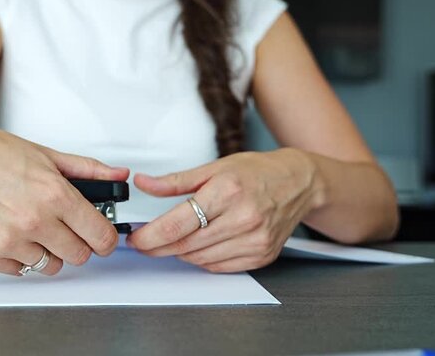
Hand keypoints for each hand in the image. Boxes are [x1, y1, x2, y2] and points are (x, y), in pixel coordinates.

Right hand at [0, 112, 129, 274]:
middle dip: (77, 244)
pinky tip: (10, 233)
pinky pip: (19, 271)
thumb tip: (119, 176)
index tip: (100, 237)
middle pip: (79, 256)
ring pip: (50, 266)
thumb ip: (87, 169)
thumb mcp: (43, 154)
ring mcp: (8, 241)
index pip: (100, 236)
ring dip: (48, 252)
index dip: (104, 238)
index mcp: (53, 194)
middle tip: (64, 228)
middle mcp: (33, 221)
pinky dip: (19, 257)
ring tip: (32, 228)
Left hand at [126, 149, 322, 272]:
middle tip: (144, 242)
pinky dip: (202, 258)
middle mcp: (244, 218)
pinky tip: (201, 244)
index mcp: (228, 192)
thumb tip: (144, 184)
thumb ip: (175, 181)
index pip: (178, 224)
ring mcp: (255, 240)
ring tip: (174, 238)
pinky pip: (218, 266)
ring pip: (200, 259)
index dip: (150, 236)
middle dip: (158, 246)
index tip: (136, 239)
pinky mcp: (261, 255)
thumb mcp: (214, 167)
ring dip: (180, 252)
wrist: (299, 183)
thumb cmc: (258, 172)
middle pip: (186, 244)